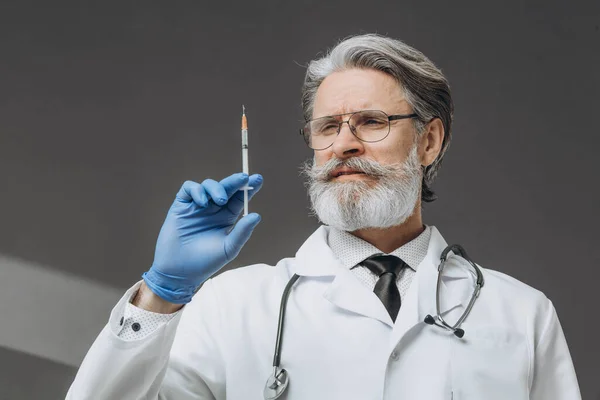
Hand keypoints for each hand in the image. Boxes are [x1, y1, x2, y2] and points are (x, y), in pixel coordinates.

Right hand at [142, 172, 262, 303]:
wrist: (179, 272)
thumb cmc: (205, 262)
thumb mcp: (228, 248)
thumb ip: (242, 232)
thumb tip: (256, 215)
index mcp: (227, 217)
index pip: (239, 198)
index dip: (249, 188)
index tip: (258, 179)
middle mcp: (213, 209)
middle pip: (226, 188)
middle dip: (236, 181)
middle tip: (244, 178)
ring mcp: (197, 206)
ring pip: (208, 185)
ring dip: (216, 188)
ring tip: (221, 200)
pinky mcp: (181, 206)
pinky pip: (189, 189)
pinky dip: (197, 190)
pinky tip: (203, 202)